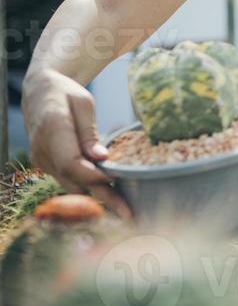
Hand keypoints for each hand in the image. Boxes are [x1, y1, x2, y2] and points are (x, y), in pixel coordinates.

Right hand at [21, 70, 131, 217]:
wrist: (40, 93)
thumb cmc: (65, 94)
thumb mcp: (83, 104)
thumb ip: (90, 133)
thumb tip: (102, 159)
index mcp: (52, 128)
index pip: (72, 163)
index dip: (95, 176)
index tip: (118, 184)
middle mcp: (42, 149)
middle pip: (73, 180)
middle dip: (102, 197)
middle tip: (128, 212)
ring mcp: (41, 160)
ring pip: (71, 184)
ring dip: (97, 196)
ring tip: (124, 209)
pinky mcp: (46, 165)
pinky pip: (68, 180)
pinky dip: (88, 187)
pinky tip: (111, 195)